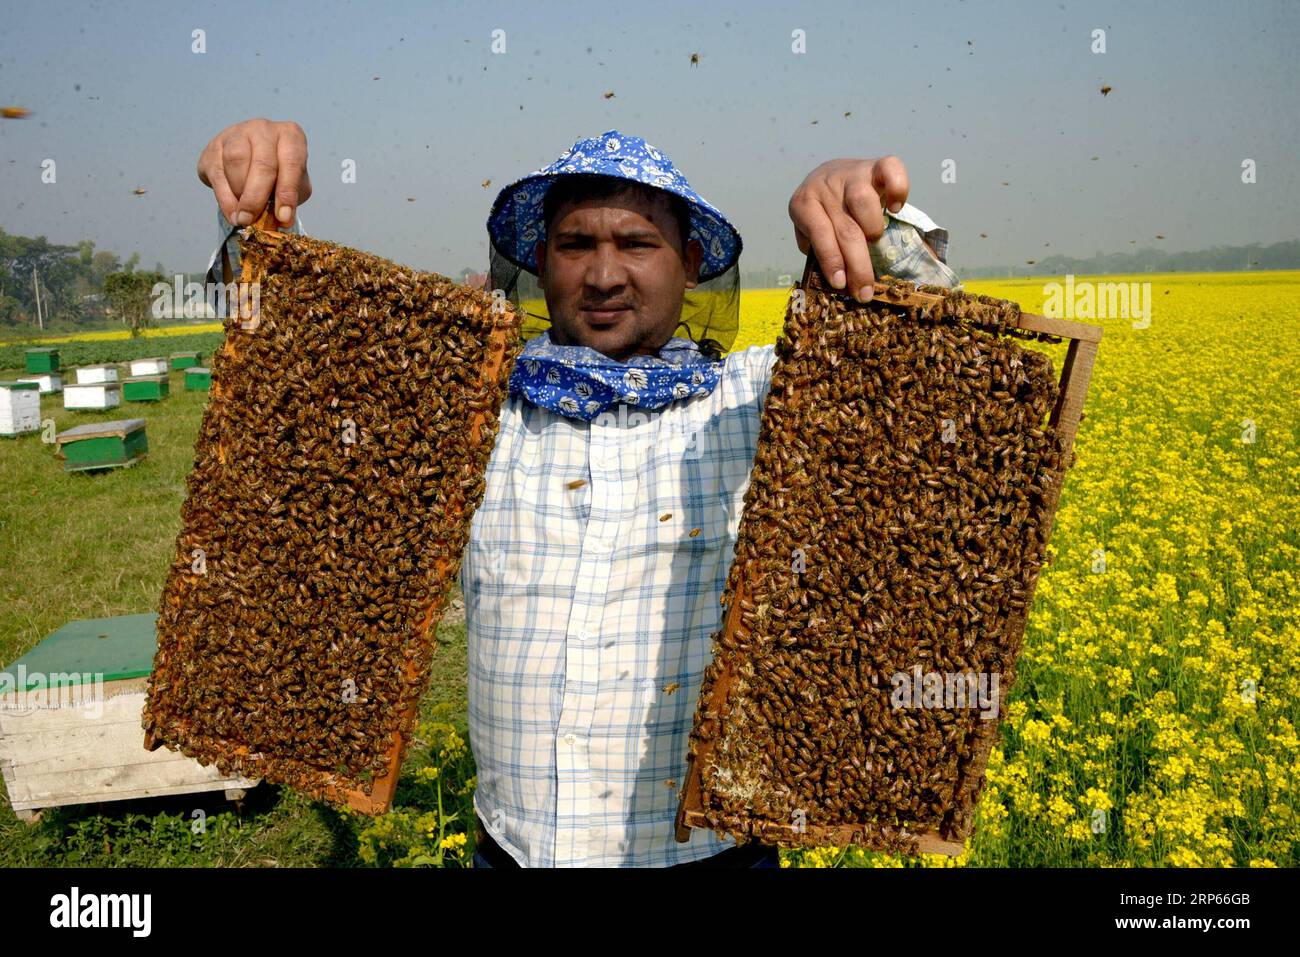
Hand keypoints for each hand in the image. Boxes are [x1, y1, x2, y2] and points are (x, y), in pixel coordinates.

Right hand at [198, 118, 311, 228]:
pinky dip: (225, 197)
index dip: (287, 192)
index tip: (283, 218)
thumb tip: (281, 220)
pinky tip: (232, 213)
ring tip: (244, 216)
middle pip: (262, 163)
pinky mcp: (215, 146)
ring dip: (240, 194)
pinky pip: (218, 171)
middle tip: (252, 220)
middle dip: (257, 197)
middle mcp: (264, 129)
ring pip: (236, 161)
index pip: (292, 163)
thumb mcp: (295, 184)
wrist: (252, 160)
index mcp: (290, 136)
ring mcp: (237, 133)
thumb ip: (291, 199)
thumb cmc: (279, 174)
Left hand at [787, 156, 909, 301]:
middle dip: (858, 265)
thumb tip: (838, 280)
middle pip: (845, 228)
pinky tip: (895, 208)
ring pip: (863, 201)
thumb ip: (817, 249)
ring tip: (874, 241)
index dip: (832, 261)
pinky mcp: (875, 164)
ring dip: (872, 228)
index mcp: (804, 204)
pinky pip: (890, 169)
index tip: (841, 284)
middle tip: (865, 291)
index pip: (819, 234)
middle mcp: (826, 186)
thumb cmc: (822, 212)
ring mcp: (852, 173)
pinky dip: (899, 188)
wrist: (829, 172)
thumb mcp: (810, 229)